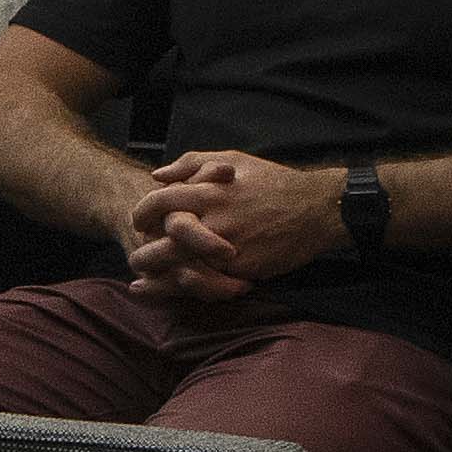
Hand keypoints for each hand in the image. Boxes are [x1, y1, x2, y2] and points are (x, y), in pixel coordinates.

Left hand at [118, 150, 343, 296]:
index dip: (142, 211)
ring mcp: (230, 248)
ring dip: (161, 278)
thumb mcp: (232, 159)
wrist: (316, 210)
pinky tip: (178, 291)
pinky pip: (211, 283)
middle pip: (166, 239)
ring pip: (185, 267)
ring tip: (145, 283)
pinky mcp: (244, 270)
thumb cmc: (271, 182)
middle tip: (136, 259)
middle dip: (145, 253)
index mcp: (209, 190)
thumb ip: (191, 163)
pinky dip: (192, 289)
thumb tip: (157, 175)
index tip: (137, 220)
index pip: (161, 201)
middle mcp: (216, 220)